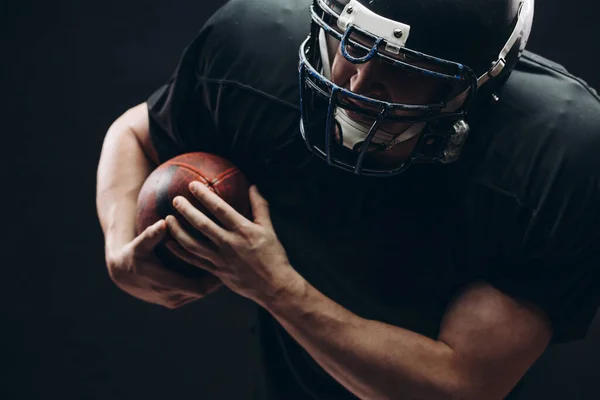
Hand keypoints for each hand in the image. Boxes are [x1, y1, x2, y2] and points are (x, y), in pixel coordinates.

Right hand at [105, 219, 223, 308]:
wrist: (121, 273)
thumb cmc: (132, 255)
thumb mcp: (140, 245)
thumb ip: (151, 235)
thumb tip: (162, 223)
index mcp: (167, 285)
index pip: (200, 287)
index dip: (215, 279)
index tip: (227, 264)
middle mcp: (171, 297)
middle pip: (204, 291)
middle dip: (217, 280)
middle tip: (232, 264)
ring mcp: (172, 301)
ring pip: (199, 294)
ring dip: (211, 283)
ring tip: (226, 266)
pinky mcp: (172, 301)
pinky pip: (192, 294)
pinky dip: (202, 285)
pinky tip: (212, 270)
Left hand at [165, 183, 299, 304]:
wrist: (274, 286)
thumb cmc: (273, 255)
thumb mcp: (269, 229)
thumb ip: (260, 206)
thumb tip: (253, 187)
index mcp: (243, 230)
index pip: (220, 209)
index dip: (205, 196)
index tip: (192, 185)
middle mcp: (229, 243)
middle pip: (202, 224)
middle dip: (186, 210)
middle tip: (175, 199)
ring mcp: (221, 259)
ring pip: (193, 244)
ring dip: (178, 230)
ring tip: (168, 219)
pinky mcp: (217, 271)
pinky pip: (194, 261)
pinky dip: (180, 252)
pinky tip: (170, 244)